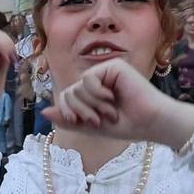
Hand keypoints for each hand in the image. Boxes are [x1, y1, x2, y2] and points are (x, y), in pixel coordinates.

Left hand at [52, 57, 193, 147]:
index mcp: (91, 92)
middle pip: (68, 92)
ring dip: (93, 106)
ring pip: (77, 87)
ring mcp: (105, 71)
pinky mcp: (113, 66)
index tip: (87, 123)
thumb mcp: (91, 127)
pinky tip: (113, 98)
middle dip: (82, 111)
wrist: (150, 123)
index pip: (65, 97)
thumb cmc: (126, 125)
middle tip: (101, 119)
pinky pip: (88, 79)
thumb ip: (68, 120)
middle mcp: (97, 80)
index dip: (69, 113)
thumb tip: (44, 112)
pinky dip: (97, 94)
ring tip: (111, 111)